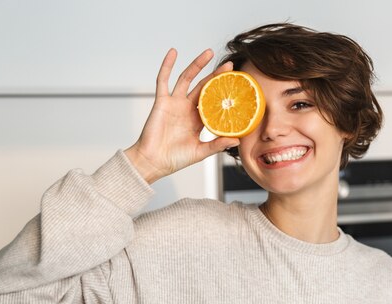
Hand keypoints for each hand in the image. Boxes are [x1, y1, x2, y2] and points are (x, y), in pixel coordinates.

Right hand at [125, 48, 239, 183]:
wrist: (153, 162)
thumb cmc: (175, 159)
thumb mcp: (200, 152)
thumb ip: (217, 145)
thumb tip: (237, 140)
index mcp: (198, 120)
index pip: (215, 101)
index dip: (225, 92)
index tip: (238, 84)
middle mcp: (187, 108)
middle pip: (204, 86)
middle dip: (216, 75)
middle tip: (230, 65)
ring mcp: (174, 103)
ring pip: (187, 78)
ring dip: (196, 65)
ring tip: (208, 52)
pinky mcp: (161, 101)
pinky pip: (163, 80)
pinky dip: (167, 66)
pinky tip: (173, 52)